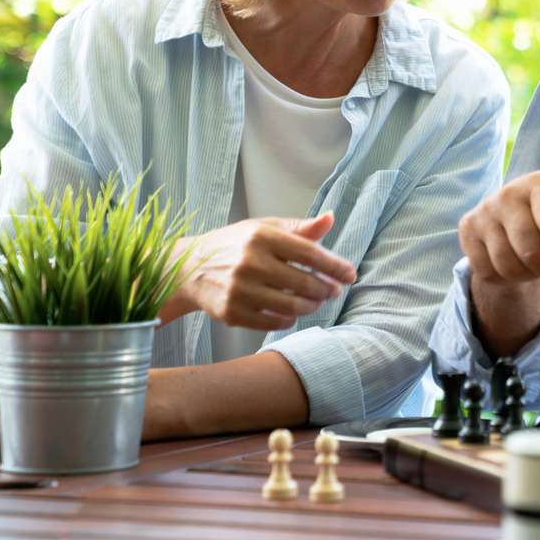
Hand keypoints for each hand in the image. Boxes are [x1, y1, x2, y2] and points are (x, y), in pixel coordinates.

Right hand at [160, 213, 356, 329]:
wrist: (189, 268)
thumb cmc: (235, 245)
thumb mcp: (264, 228)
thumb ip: (299, 228)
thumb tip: (331, 217)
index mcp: (261, 237)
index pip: (310, 253)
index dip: (335, 266)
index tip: (350, 275)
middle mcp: (250, 262)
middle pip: (305, 283)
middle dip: (326, 290)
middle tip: (333, 291)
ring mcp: (239, 289)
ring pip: (292, 306)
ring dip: (311, 306)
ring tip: (315, 301)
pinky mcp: (230, 312)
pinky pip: (273, 322)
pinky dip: (289, 319)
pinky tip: (292, 313)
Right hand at [460, 171, 539, 355]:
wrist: (522, 212)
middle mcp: (509, 192)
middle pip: (530, 250)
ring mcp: (484, 209)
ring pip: (507, 265)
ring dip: (526, 276)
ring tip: (533, 261)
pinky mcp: (468, 227)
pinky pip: (486, 271)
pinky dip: (504, 278)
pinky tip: (512, 260)